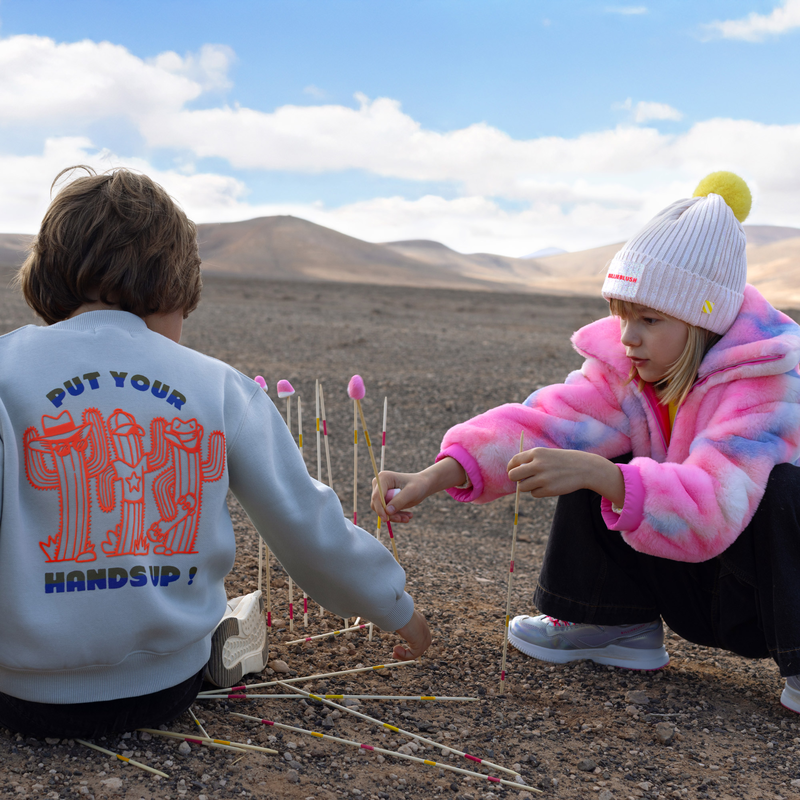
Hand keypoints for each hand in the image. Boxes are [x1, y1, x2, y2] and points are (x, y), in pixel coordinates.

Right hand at [370, 458, 466, 523]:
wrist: (423, 485)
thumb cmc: (419, 485)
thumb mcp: (411, 492)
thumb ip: (399, 501)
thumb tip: (387, 512)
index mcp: (384, 478)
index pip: (376, 496)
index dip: (380, 508)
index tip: (386, 519)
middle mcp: (379, 484)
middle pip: (377, 504)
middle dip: (389, 514)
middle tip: (403, 519)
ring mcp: (381, 492)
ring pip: (382, 510)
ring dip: (394, 516)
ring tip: (408, 518)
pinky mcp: (385, 500)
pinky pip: (387, 512)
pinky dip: (396, 516)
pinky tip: (407, 516)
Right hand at [393, 609, 431, 660]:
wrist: (399, 610)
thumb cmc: (396, 611)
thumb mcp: (398, 616)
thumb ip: (399, 622)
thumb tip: (389, 623)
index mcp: (420, 621)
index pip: (418, 637)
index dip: (409, 643)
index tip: (397, 645)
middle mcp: (424, 629)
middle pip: (419, 646)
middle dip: (407, 652)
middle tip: (394, 652)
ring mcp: (424, 636)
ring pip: (417, 652)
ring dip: (404, 655)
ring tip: (394, 652)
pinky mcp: (420, 643)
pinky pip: (413, 654)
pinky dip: (404, 655)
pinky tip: (395, 649)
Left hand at [507, 448, 624, 505]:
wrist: (585, 468)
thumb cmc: (564, 461)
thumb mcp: (547, 454)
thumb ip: (531, 461)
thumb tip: (514, 473)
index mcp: (537, 453)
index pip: (514, 461)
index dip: (510, 468)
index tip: (511, 471)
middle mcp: (538, 465)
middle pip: (513, 476)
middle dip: (515, 479)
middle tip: (521, 480)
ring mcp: (543, 478)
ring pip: (522, 487)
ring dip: (527, 487)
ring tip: (539, 482)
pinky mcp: (549, 490)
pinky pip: (534, 494)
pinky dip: (538, 492)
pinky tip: (548, 486)